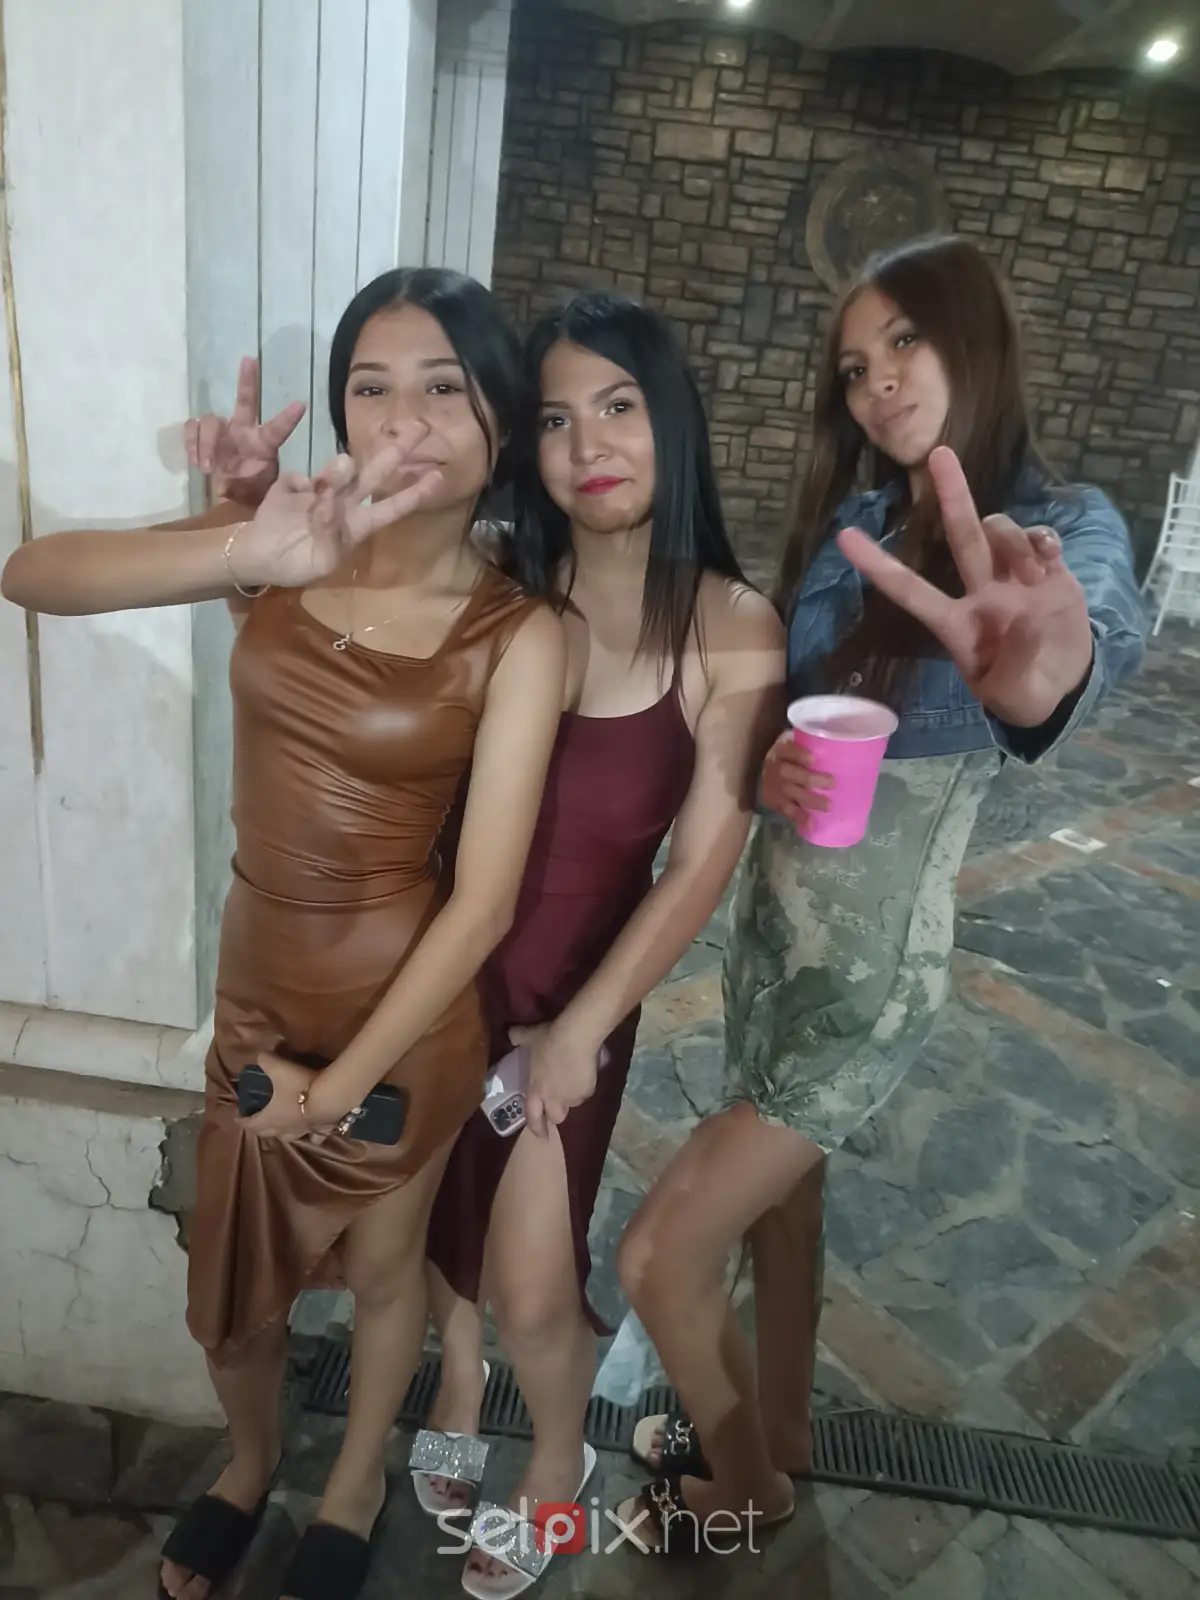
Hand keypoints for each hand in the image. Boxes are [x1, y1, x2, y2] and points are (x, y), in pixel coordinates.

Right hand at [186, 357, 306, 507]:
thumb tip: (226, 484)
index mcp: (264, 443)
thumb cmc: (250, 489)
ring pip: (210, 420)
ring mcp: (223, 430)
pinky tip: (197, 462)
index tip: (302, 405)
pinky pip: (192, 427)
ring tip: (208, 467)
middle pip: (245, 401)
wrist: (231, 493)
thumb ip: (246, 486)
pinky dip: (192, 443)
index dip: (289, 418)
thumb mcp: (258, 491)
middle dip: (248, 380)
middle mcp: (244, 430)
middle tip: (250, 360)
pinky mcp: (203, 435)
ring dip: (206, 443)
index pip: (278, 428)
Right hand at [227, 428, 443, 590]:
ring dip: (340, 471)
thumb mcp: (319, 561)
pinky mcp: (291, 486)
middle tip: (419, 428)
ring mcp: (317, 493)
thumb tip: (329, 501)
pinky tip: (293, 496)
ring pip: (337, 473)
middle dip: (396, 452)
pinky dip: (298, 486)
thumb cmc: (295, 565)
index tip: (437, 476)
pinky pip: (299, 479)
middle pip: (374, 475)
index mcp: (356, 526)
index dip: (414, 493)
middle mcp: (343, 505)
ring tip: (342, 466)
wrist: (258, 559)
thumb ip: (329, 531)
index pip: (391, 508)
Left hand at [240, 1053, 338, 1140]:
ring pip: (288, 1137)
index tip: (237, 1119)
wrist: (328, 1098)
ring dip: (281, 1134)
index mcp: (270, 1117)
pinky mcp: (319, 1130)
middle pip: (267, 1133)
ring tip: (280, 1130)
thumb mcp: (278, 1067)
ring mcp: (302, 1131)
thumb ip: (266, 1061)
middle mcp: (283, 1128)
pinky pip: (314, 1138)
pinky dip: (311, 1137)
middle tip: (256, 1123)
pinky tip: (313, 1135)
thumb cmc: (298, 1085)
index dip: (242, 1121)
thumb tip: (260, 1056)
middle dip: (260, 1129)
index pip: (251, 1123)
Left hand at [516, 1021, 602, 1139]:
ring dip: (572, 1097)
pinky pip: (586, 1092)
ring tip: (574, 1081)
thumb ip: (519, 1037)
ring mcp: (572, 1097)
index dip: (536, 1127)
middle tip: (560, 1100)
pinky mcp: (587, 1091)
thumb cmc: (548, 1040)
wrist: (575, 1038)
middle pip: (557, 1117)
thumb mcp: (530, 1037)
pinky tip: (585, 1072)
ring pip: (573, 1104)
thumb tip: (511, 1033)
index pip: (533, 1117)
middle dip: (558, 1112)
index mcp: (536, 1090)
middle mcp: (553, 1099)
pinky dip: (584, 1086)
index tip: (540, 1136)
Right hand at [761, 730, 833, 822]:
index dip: (798, 755)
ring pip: (790, 792)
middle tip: (832, 783)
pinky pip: (786, 809)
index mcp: (780, 751)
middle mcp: (775, 768)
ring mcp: (773, 786)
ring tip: (828, 806)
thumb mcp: (792, 748)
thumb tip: (832, 749)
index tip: (813, 759)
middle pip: (790, 773)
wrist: (761, 775)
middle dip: (811, 778)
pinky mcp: (773, 801)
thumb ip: (806, 747)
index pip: (787, 750)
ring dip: (809, 800)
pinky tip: (810, 823)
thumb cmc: (787, 760)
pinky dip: (799, 817)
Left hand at [837, 447, 1093, 728]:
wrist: (1066, 687)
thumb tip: (1026, 622)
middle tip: (939, 453)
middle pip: (960, 535)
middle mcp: (980, 592)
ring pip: (999, 531)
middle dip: (952, 493)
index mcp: (956, 624)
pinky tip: (1050, 556)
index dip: (877, 565)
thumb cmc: (1023, 694)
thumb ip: (1015, 668)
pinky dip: (1043, 538)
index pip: (910, 591)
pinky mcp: (1050, 572)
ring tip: (1035, 573)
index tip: (842, 536)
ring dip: (1013, 541)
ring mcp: (1014, 577)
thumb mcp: (1014, 699)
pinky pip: (1040, 537)